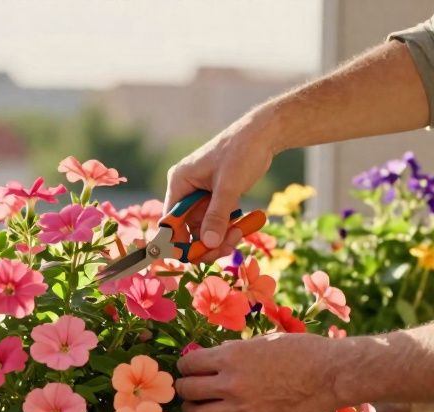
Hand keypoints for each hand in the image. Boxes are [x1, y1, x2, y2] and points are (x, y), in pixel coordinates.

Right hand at [165, 111, 277, 261]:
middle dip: (206, 241)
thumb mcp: (228, 186)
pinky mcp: (217, 198)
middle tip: (226, 248)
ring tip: (238, 235)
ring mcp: (202, 196)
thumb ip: (217, 216)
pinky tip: (241, 228)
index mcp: (179, 182)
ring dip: (220, 237)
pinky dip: (227, 229)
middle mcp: (186, 190)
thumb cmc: (241, 152)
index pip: (170, 220)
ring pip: (204, 229)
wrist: (263, 135)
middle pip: (188, 229)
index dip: (179, 241)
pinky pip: (217, 222)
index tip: (196, 256)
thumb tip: (209, 243)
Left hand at [176, 333, 349, 411]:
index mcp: (231, 355)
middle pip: (188, 389)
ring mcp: (242, 407)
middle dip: (183, 388)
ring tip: (193, 409)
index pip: (189, 363)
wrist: (330, 374)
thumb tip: (217, 355)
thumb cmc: (302, 350)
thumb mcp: (263, 341)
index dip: (184, 365)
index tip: (188, 368)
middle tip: (186, 388)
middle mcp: (230, 382)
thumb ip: (236, 350)